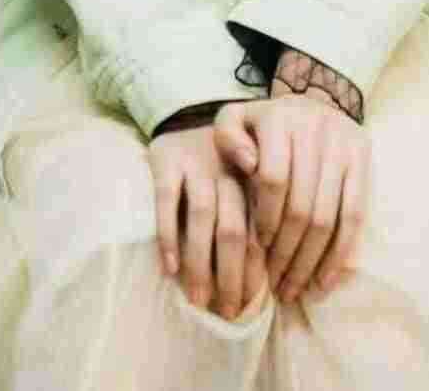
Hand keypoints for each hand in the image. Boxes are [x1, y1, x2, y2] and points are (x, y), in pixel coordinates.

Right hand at [147, 122, 267, 319]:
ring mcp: (197, 163)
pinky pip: (167, 199)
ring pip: (202, 217)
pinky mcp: (167, 158)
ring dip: (200, 263)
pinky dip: (169, 235)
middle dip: (231, 275)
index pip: (257, 232)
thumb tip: (261, 288)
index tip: (248, 307)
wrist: (186, 114)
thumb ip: (252, 224)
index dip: (254, 272)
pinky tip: (170, 267)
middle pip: (233, 229)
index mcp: (253, 180)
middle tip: (227, 312)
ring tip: (198, 299)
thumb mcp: (242, 185)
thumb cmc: (219, 165)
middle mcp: (228, 171)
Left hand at [212, 88, 368, 305]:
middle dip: (286, 252)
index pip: (273, 179)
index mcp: (279, 118)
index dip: (266, 219)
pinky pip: (355, 215)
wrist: (313, 102)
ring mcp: (342, 144)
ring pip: (327, 217)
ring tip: (294, 289)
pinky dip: (340, 254)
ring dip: (310, 261)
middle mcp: (314, 128)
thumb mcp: (236, 120)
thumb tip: (248, 163)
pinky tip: (324, 281)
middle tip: (275, 285)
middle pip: (301, 206)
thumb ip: (227, 136)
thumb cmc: (264, 125)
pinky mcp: (362, 159)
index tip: (259, 249)